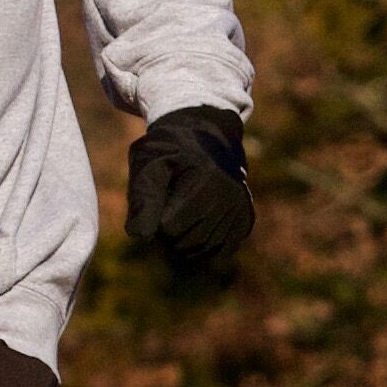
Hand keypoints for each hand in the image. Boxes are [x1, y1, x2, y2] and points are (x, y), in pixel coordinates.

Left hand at [130, 108, 252, 282]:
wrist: (206, 135)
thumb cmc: (170, 148)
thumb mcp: (149, 162)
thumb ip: (142, 199)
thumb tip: (140, 237)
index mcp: (206, 180)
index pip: (170, 228)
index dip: (156, 217)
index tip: (160, 195)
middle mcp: (229, 197)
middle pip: (187, 242)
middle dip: (169, 232)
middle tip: (168, 205)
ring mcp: (240, 209)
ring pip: (203, 250)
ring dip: (184, 240)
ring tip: (182, 212)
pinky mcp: (245, 219)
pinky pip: (221, 251)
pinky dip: (204, 246)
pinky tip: (197, 225)